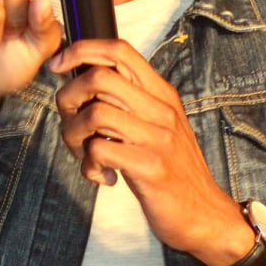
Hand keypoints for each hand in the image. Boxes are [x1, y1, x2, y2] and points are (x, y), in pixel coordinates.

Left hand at [49, 40, 250, 263]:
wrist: (206, 214)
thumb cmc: (173, 170)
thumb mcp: (158, 126)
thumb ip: (129, 102)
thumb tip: (84, 80)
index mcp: (162, 94)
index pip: (119, 50)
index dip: (81, 50)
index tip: (59, 66)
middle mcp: (161, 110)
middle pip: (100, 77)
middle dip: (68, 97)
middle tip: (69, 121)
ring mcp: (158, 138)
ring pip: (94, 113)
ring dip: (74, 135)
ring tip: (84, 154)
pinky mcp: (150, 168)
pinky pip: (100, 151)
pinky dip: (89, 165)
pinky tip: (101, 176)